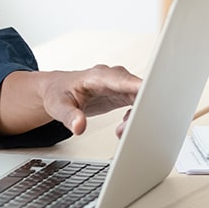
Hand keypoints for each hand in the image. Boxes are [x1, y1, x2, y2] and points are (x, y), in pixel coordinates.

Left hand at [0, 65, 141, 137]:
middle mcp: (113, 78)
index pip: (127, 81)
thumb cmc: (57, 93)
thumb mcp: (58, 106)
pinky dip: (136, 117)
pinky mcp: (122, 93)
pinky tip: (123, 126)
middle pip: (139, 91)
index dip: (143, 90)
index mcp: (100, 76)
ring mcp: (120, 85)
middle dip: (140, 111)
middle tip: (125, 130)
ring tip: (120, 131)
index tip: (153, 102)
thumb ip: (69, 116)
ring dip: (138, 117)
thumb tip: (79, 127)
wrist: (56, 89)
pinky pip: (138, 103)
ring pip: (141, 98)